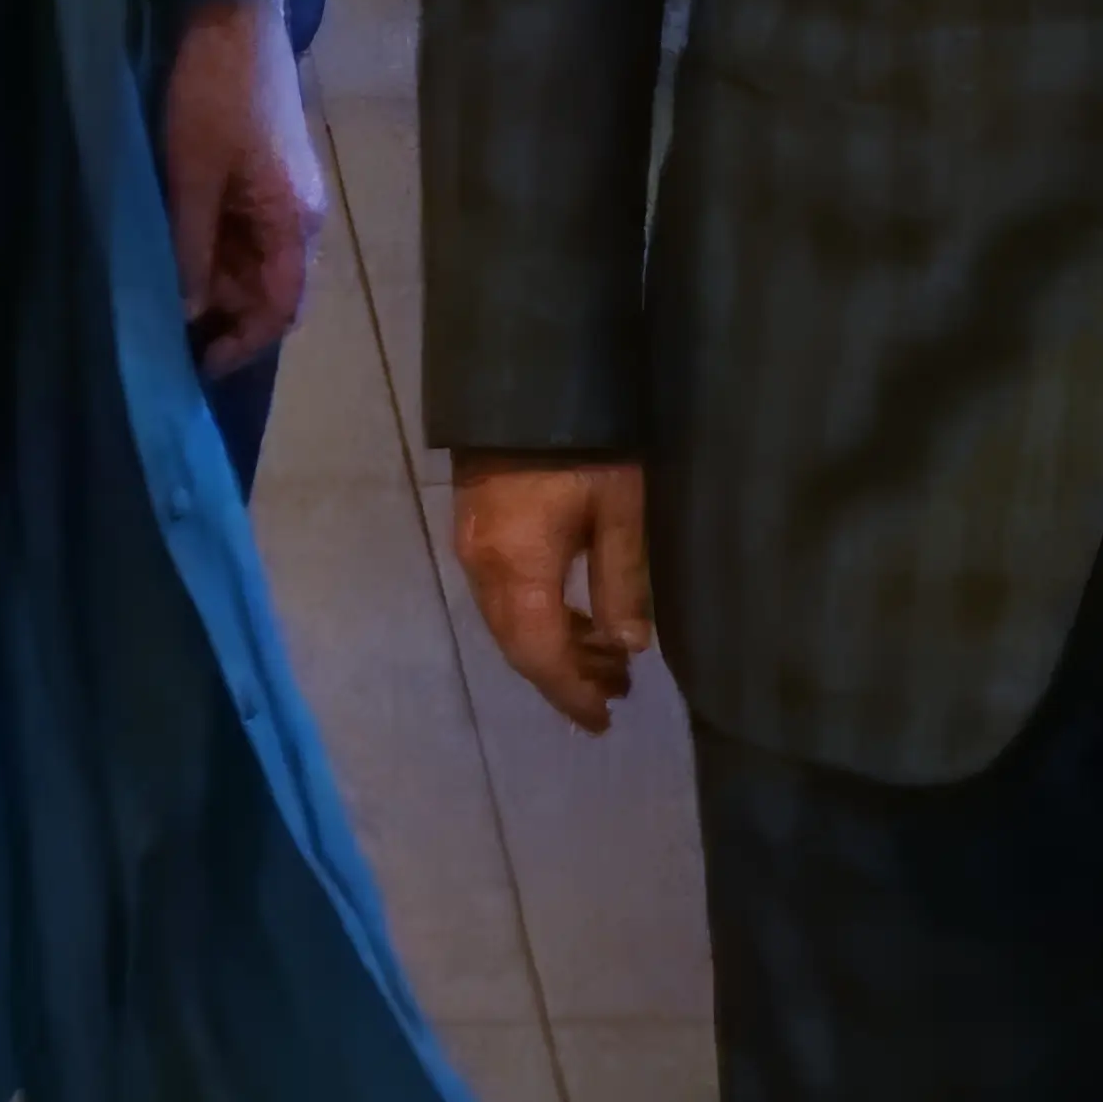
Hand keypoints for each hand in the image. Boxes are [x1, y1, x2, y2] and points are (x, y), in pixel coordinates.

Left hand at [161, 0, 327, 375]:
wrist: (230, 7)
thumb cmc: (212, 92)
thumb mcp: (190, 176)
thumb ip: (189, 248)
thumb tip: (185, 315)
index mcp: (294, 220)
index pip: (280, 309)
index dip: (240, 345)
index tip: (192, 366)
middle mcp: (300, 212)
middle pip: (268, 289)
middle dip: (222, 318)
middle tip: (163, 335)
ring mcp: (282, 187)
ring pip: (252, 260)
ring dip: (213, 283)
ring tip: (160, 299)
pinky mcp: (262, 165)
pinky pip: (241, 228)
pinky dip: (211, 250)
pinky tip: (172, 252)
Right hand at [451, 459, 654, 735]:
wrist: (528, 380)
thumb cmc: (586, 444)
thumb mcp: (620, 510)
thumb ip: (622, 581)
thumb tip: (628, 648)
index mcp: (518, 568)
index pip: (541, 654)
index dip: (570, 693)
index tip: (602, 721)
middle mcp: (484, 568)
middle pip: (519, 645)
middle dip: (566, 677)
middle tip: (617, 694)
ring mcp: (473, 549)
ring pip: (509, 623)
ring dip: (555, 649)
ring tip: (607, 661)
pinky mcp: (476, 531)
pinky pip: (504, 598)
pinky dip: (540, 620)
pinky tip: (574, 618)